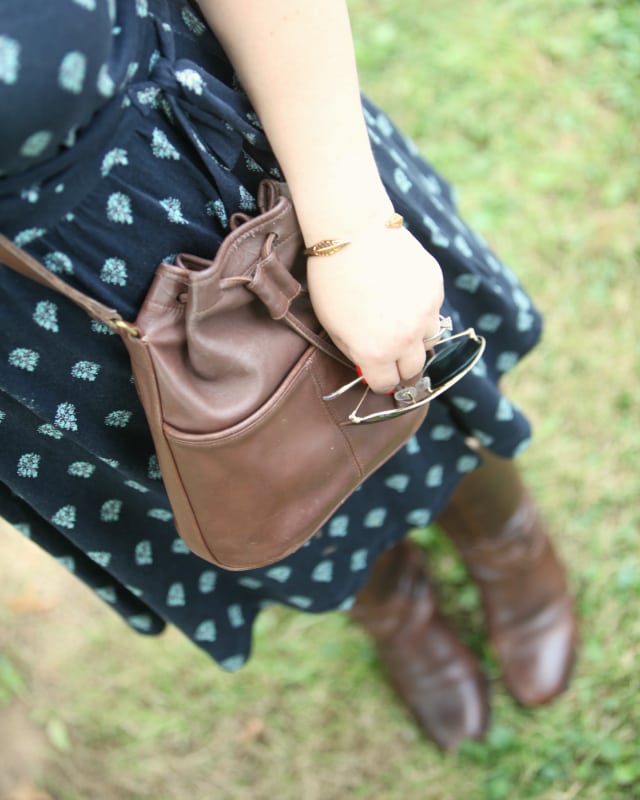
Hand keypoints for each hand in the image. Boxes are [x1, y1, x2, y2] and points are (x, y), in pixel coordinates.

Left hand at [307, 224, 444, 392]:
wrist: (352, 232)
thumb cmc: (332, 280)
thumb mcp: (333, 327)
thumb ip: (356, 353)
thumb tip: (372, 368)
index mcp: (375, 352)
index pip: (386, 384)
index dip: (378, 379)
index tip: (377, 373)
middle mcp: (405, 338)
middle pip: (413, 369)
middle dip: (400, 365)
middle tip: (390, 353)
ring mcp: (425, 313)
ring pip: (430, 341)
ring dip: (417, 339)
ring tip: (397, 321)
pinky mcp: (436, 289)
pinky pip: (434, 311)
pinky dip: (422, 310)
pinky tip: (402, 293)